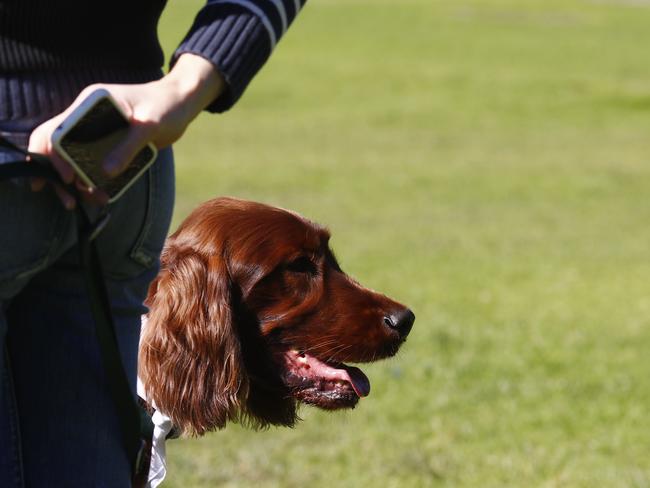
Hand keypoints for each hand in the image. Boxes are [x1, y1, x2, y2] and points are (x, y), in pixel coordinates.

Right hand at [28, 54, 225, 208]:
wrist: (182, 104)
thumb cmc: (166, 106)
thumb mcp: (148, 126)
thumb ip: (128, 147)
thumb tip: (106, 173)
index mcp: (90, 103)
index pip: (56, 130)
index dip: (54, 155)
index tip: (68, 178)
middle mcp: (87, 117)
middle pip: (57, 147)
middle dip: (57, 175)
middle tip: (68, 201)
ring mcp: (96, 131)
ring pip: (73, 159)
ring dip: (77, 182)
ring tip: (90, 200)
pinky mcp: (108, 145)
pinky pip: (92, 164)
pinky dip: (94, 180)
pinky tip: (102, 195)